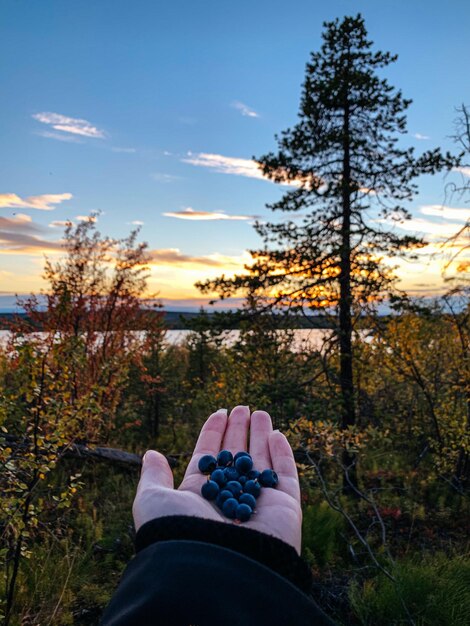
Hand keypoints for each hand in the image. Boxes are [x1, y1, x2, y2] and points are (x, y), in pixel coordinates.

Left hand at [133, 406, 301, 553]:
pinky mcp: (284, 509)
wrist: (216, 568)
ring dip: (262, 436)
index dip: (214, 433)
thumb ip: (154, 477)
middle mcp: (230, 498)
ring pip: (261, 462)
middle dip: (239, 431)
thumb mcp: (153, 501)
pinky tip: (277, 434)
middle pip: (236, 456)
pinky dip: (283, 455)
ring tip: (260, 411)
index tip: (220, 411)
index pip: (210, 457)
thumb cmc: (179, 532)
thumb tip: (150, 454)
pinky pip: (286, 477)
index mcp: (201, 496)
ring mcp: (258, 503)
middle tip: (243, 407)